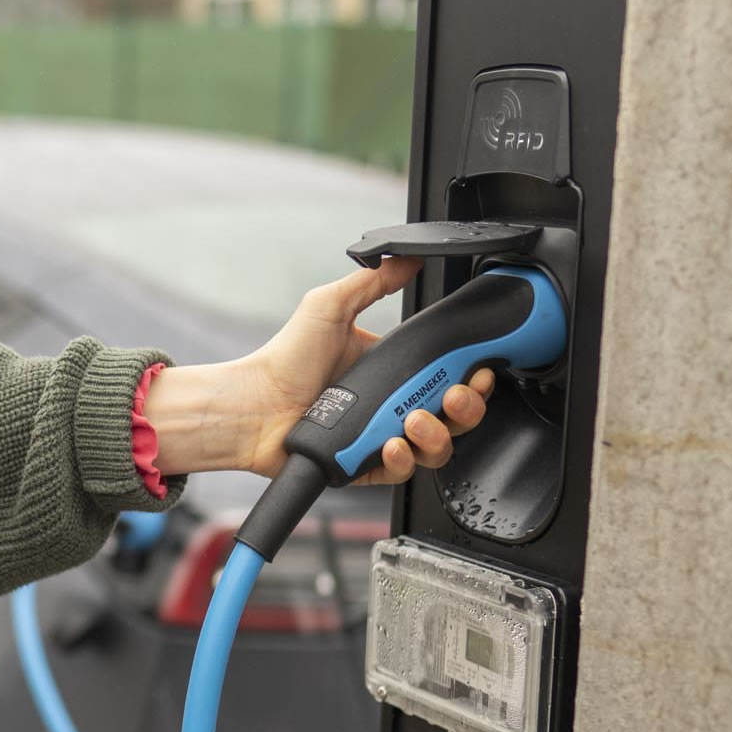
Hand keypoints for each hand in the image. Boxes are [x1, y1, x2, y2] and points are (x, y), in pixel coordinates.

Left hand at [144, 258, 492, 484]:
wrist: (253, 404)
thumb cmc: (285, 358)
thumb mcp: (331, 307)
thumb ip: (373, 282)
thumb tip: (408, 258)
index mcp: (393, 371)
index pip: (448, 378)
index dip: (471, 379)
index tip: (479, 371)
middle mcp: (392, 406)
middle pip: (453, 418)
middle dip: (466, 409)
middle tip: (456, 396)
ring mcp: (381, 438)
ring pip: (435, 449)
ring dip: (436, 435)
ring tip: (414, 420)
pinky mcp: (365, 467)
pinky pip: (401, 473)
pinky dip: (403, 460)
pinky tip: (391, 444)